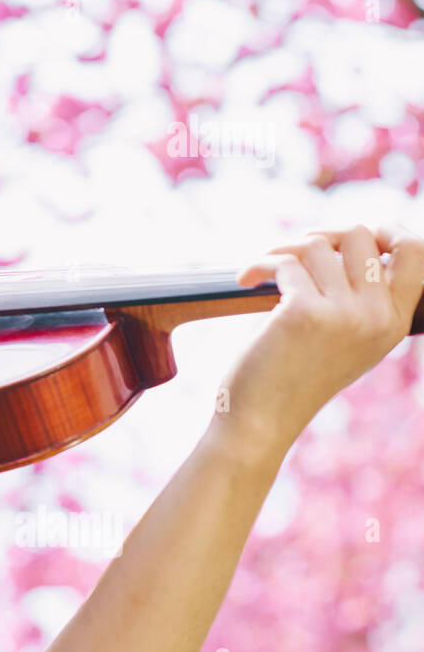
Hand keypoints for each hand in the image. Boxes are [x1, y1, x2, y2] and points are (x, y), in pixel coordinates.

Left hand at [215, 224, 423, 449]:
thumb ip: (362, 300)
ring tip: (263, 272)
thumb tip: (348, 241)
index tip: (346, 236)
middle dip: (321, 235)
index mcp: (394, 322)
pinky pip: (283, 262)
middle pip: (359, 235)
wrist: (262, 420)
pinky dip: (258, 264)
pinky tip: (245, 280)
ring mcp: (344, 313)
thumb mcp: (348, 341)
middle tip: (293, 255)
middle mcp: (377, 316)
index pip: (417, 252)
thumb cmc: (295, 378)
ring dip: (282, 251)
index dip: (386, 230)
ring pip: (315, 244)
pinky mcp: (304, 312)